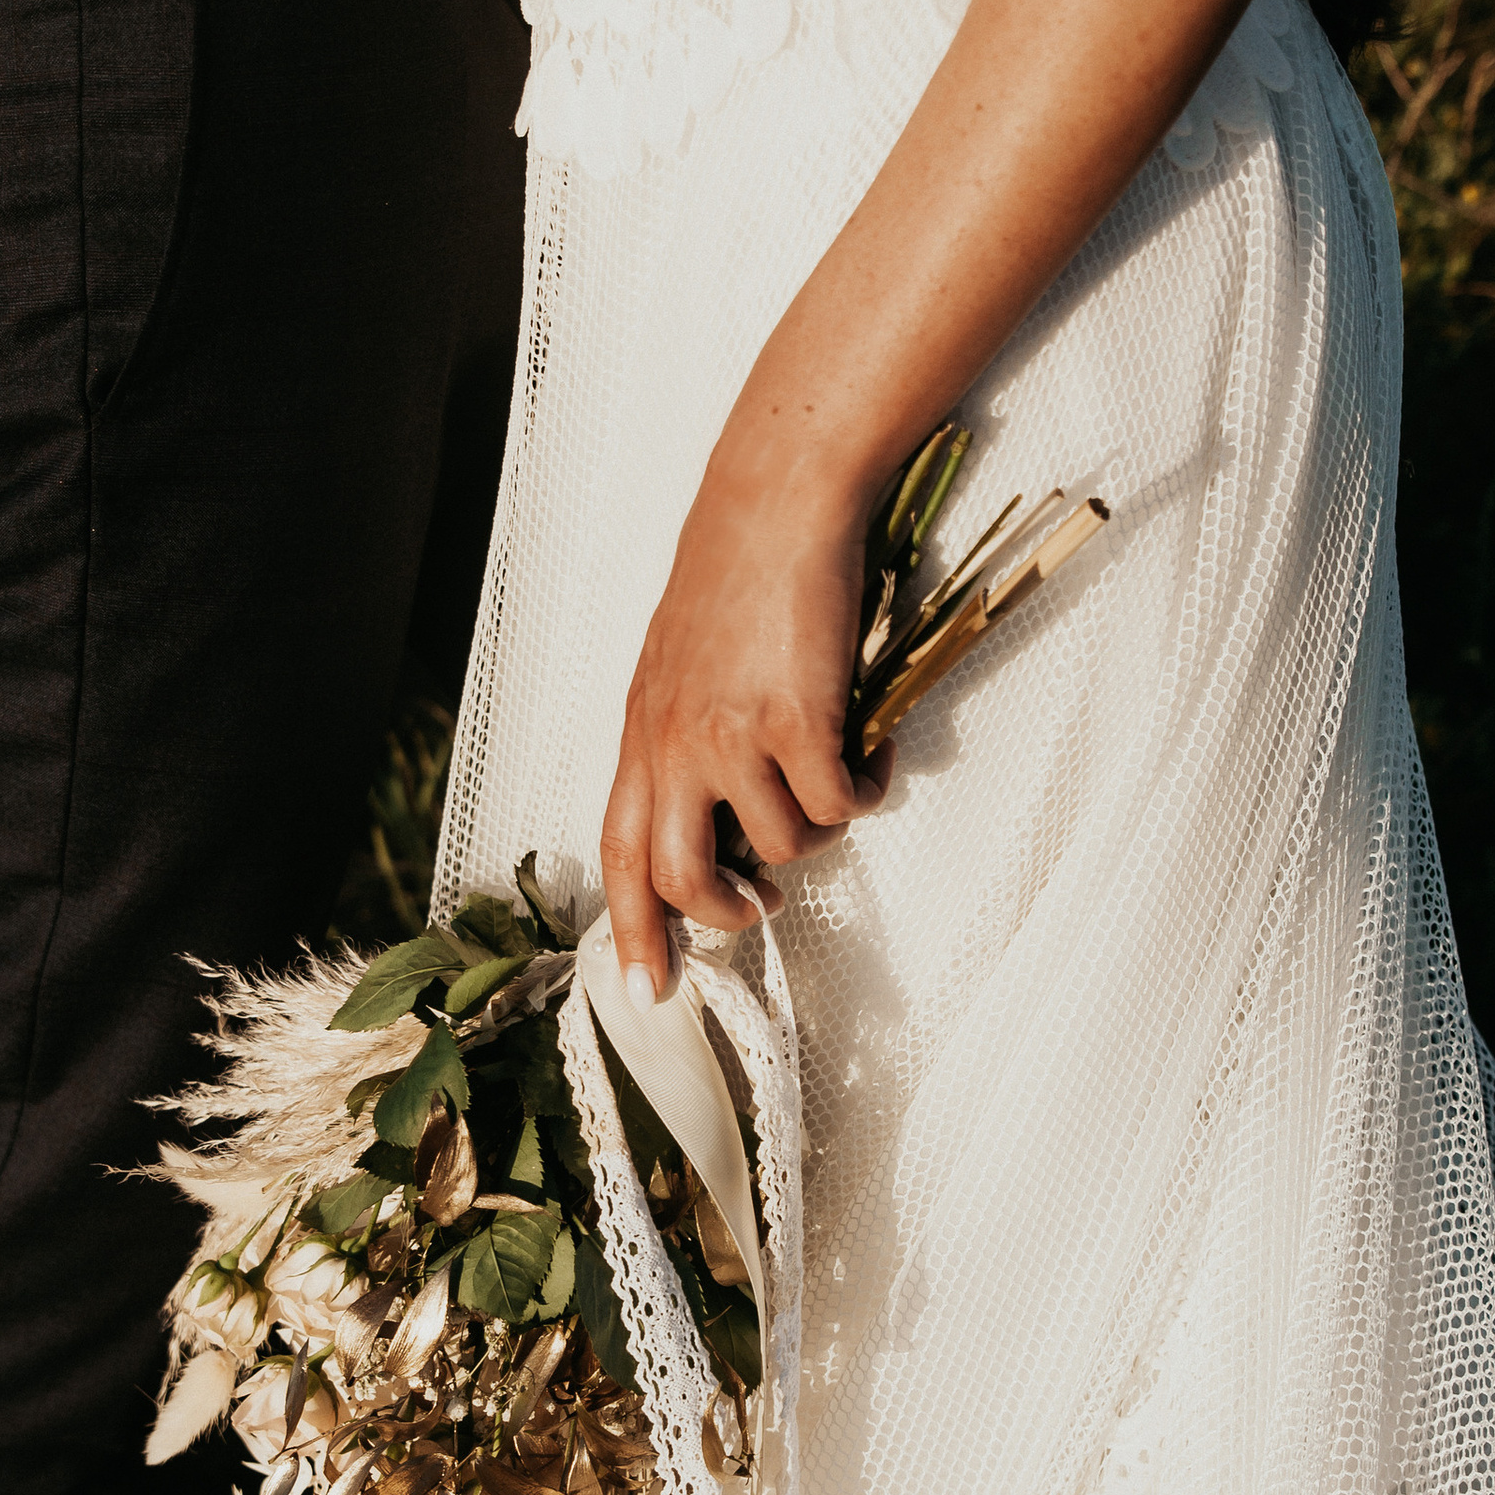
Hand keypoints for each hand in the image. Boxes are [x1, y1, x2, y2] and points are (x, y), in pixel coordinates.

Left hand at [599, 452, 889, 1006]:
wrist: (775, 502)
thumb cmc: (734, 572)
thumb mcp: (677, 664)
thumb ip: (683, 736)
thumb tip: (719, 809)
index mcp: (643, 735)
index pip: (621, 855)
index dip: (633, 932)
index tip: (647, 992)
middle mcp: (676, 745)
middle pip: (681, 878)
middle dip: (726, 913)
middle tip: (763, 907)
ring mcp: (735, 738)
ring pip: (780, 845)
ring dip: (818, 829)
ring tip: (838, 779)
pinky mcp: (798, 723)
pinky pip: (840, 804)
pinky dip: (866, 791)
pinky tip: (873, 754)